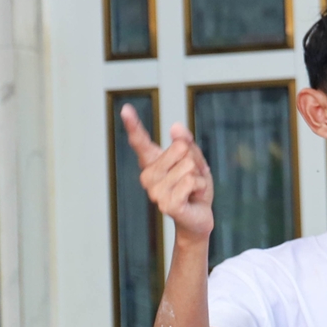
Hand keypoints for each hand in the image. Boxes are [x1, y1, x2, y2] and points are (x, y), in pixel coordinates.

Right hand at [122, 106, 213, 243]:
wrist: (199, 217)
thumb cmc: (194, 188)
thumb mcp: (195, 161)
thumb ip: (187, 143)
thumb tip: (175, 126)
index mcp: (152, 163)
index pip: (140, 141)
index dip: (133, 124)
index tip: (125, 109)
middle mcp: (148, 176)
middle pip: (180, 149)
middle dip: (195, 161)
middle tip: (192, 178)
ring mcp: (155, 192)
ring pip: (188, 165)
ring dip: (199, 176)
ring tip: (193, 189)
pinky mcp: (167, 204)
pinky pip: (192, 181)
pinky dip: (201, 186)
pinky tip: (194, 197)